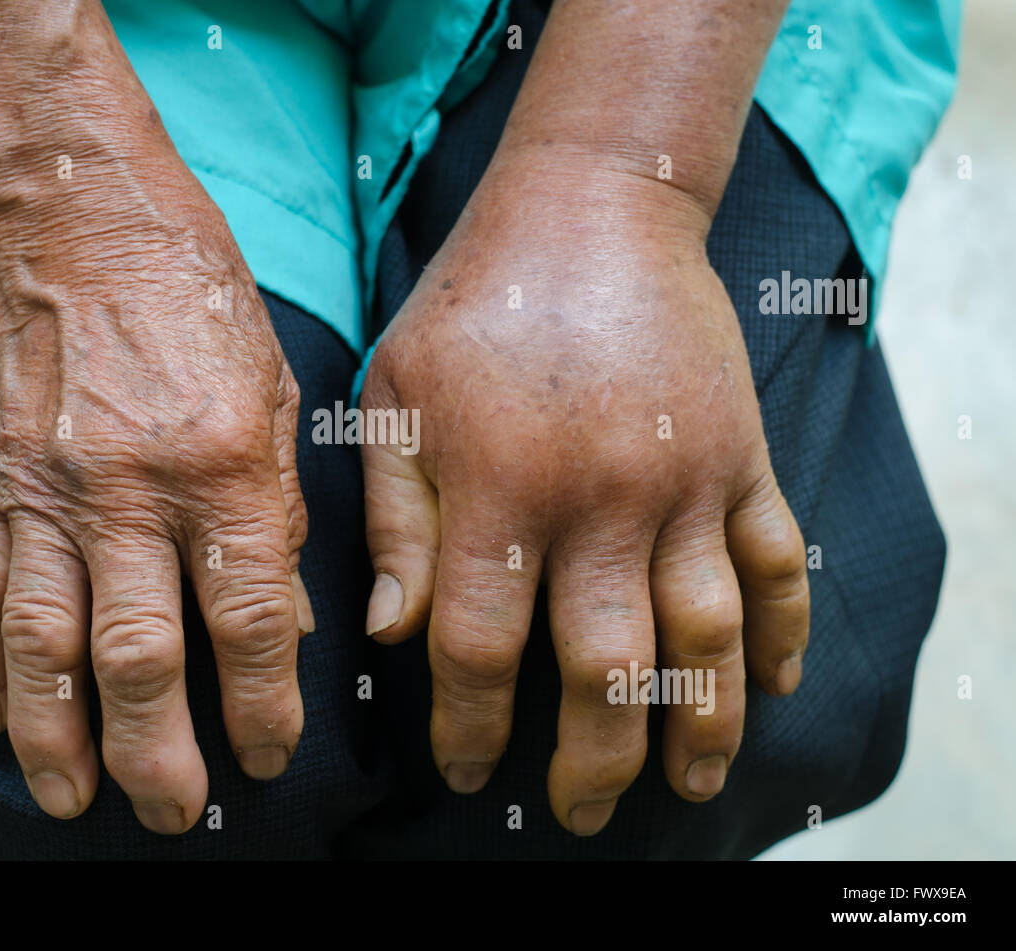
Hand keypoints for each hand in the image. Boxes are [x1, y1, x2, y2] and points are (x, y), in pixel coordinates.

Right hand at [0, 2, 314, 831]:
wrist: (77, 214)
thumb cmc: (196, 292)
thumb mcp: (276, 392)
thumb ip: (279, 511)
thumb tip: (285, 618)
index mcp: (225, 467)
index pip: (249, 622)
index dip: (262, 707)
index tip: (267, 755)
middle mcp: (132, 491)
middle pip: (140, 658)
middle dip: (157, 754)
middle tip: (172, 813)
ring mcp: (48, 489)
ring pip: (46, 646)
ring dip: (57, 738)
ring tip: (71, 799)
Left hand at [360, 155, 808, 834]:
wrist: (590, 208)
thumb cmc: (472, 305)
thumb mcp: (396, 399)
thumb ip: (395, 522)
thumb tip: (392, 637)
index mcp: (499, 491)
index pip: (481, 649)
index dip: (470, 726)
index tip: (466, 769)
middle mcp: (598, 500)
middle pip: (604, 667)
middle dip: (592, 759)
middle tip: (580, 814)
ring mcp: (684, 481)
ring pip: (704, 634)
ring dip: (703, 723)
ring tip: (691, 784)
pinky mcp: (741, 456)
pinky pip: (776, 561)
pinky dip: (782, 629)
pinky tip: (773, 685)